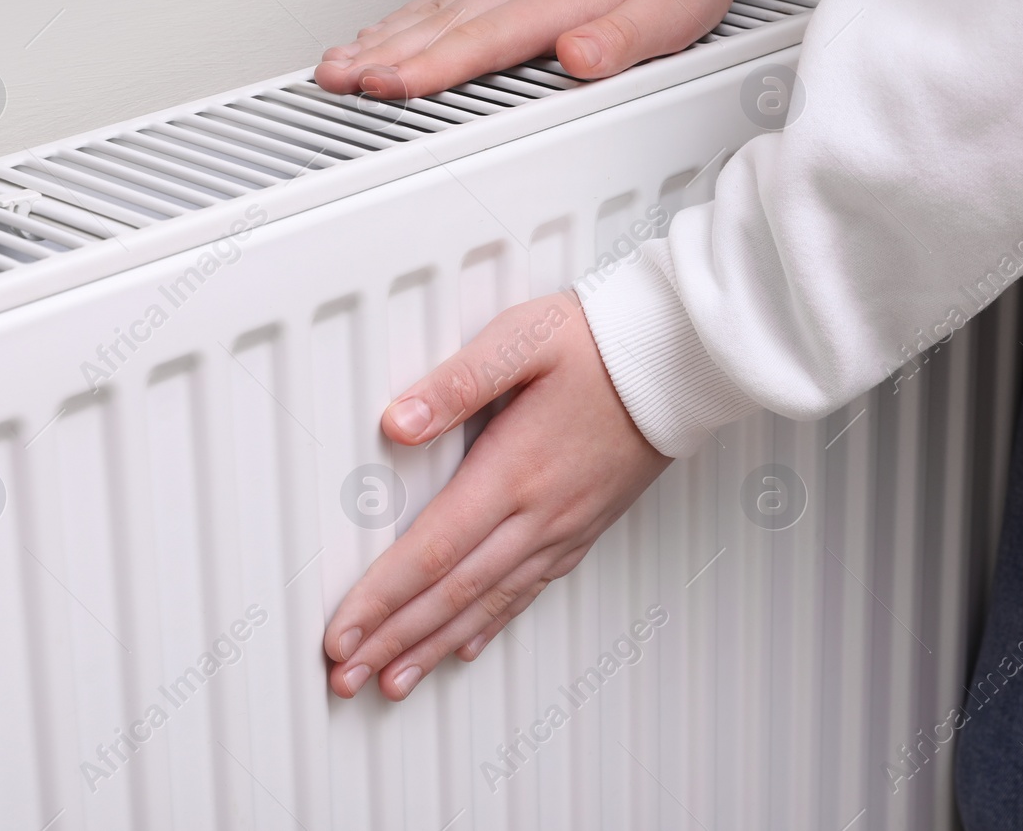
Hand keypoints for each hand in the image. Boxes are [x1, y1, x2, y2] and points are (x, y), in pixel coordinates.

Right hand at [313, 0, 788, 99]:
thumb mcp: (671, 15)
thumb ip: (620, 40)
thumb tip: (578, 57)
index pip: (482, 40)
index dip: (431, 66)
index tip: (387, 83)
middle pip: (439, 25)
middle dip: (381, 55)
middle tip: (333, 82)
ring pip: (431, 11)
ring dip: (378, 38)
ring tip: (333, 67)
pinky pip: (441, 0)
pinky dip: (400, 20)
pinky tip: (376, 36)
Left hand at [322, 292, 669, 700]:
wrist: (680, 360)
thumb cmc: (602, 343)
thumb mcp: (522, 340)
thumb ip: (455, 382)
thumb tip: (397, 422)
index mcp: (513, 470)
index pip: (432, 552)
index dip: (381, 600)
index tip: (342, 635)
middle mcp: (539, 512)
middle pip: (452, 594)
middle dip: (394, 641)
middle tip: (348, 676)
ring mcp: (565, 526)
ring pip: (489, 603)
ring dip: (434, 647)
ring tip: (394, 682)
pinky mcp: (584, 526)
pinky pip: (529, 590)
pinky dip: (490, 625)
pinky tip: (467, 645)